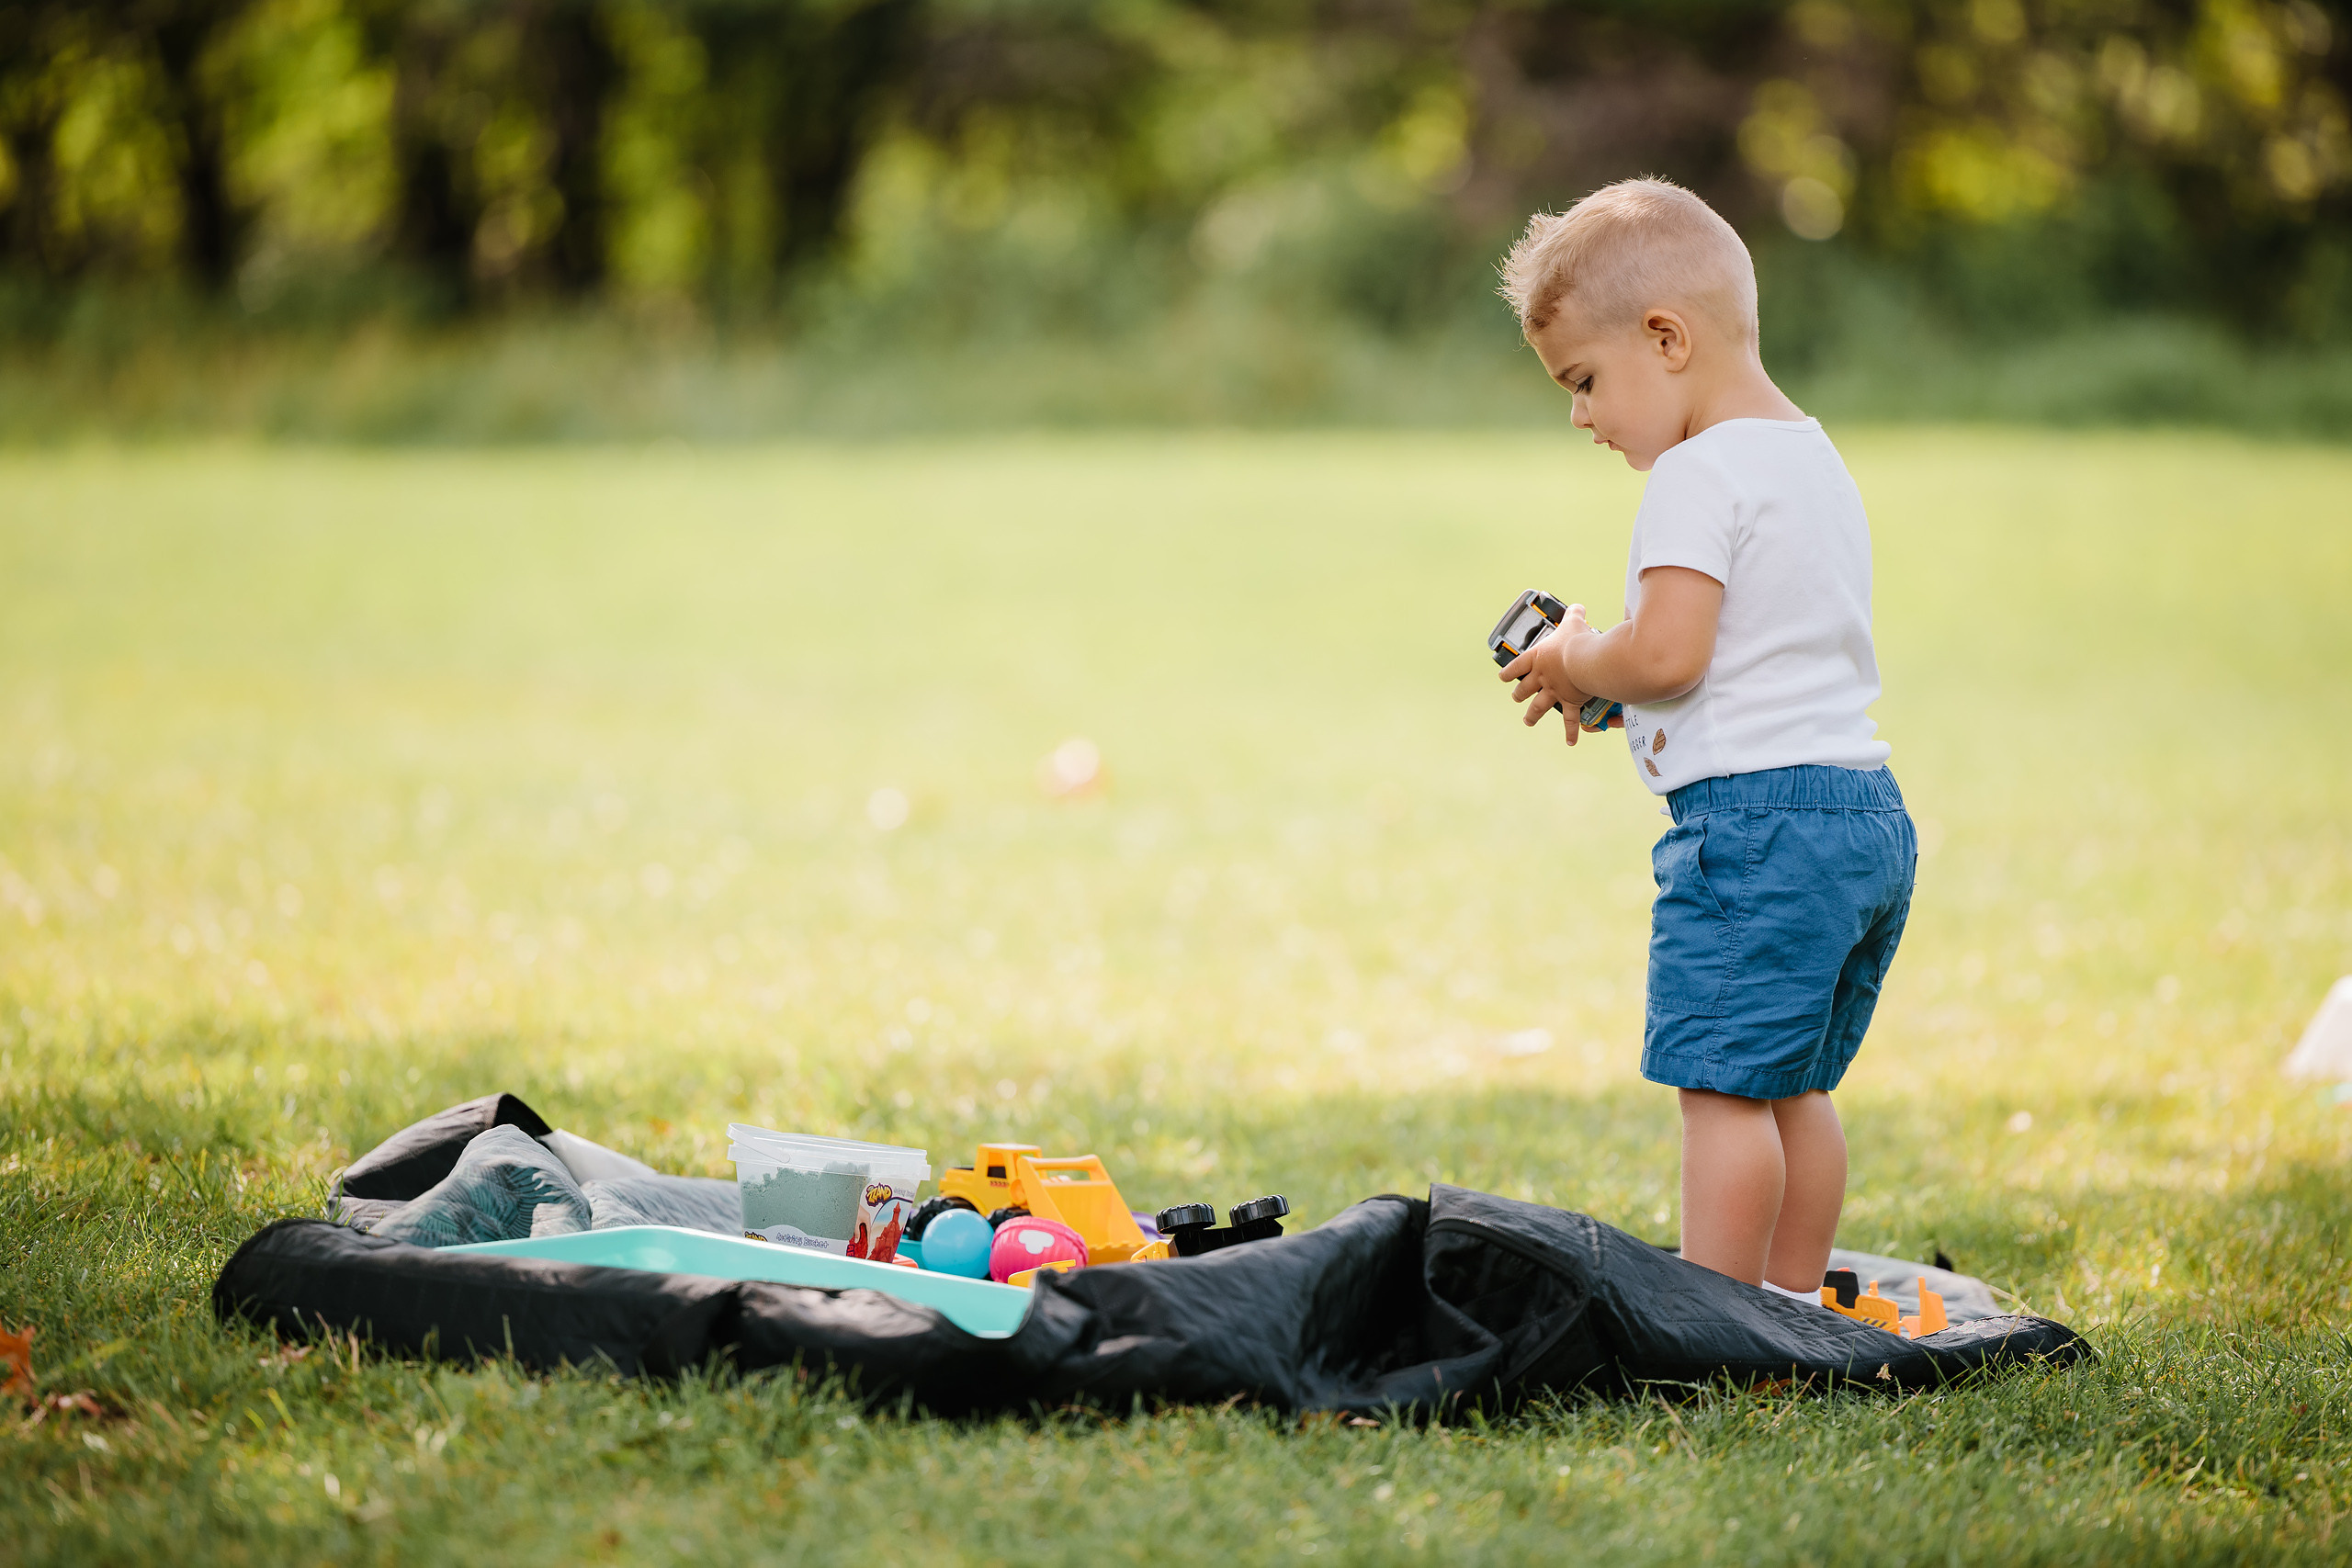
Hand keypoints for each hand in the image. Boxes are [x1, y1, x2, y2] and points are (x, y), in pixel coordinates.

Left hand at [1499, 603, 1596, 744]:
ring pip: (1538, 706)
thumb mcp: (1572, 623)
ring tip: (1528, 721)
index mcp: (1537, 659)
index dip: (1508, 673)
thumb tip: (1577, 606)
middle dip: (1519, 695)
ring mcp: (1554, 692)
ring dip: (1532, 715)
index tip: (1502, 678)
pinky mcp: (1570, 702)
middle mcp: (1541, 677)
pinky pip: (1570, 719)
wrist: (1584, 660)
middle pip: (1524, 689)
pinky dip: (1571, 731)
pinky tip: (1570, 741)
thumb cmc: (1576, 641)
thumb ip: (1573, 614)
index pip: (1516, 667)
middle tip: (1516, 698)